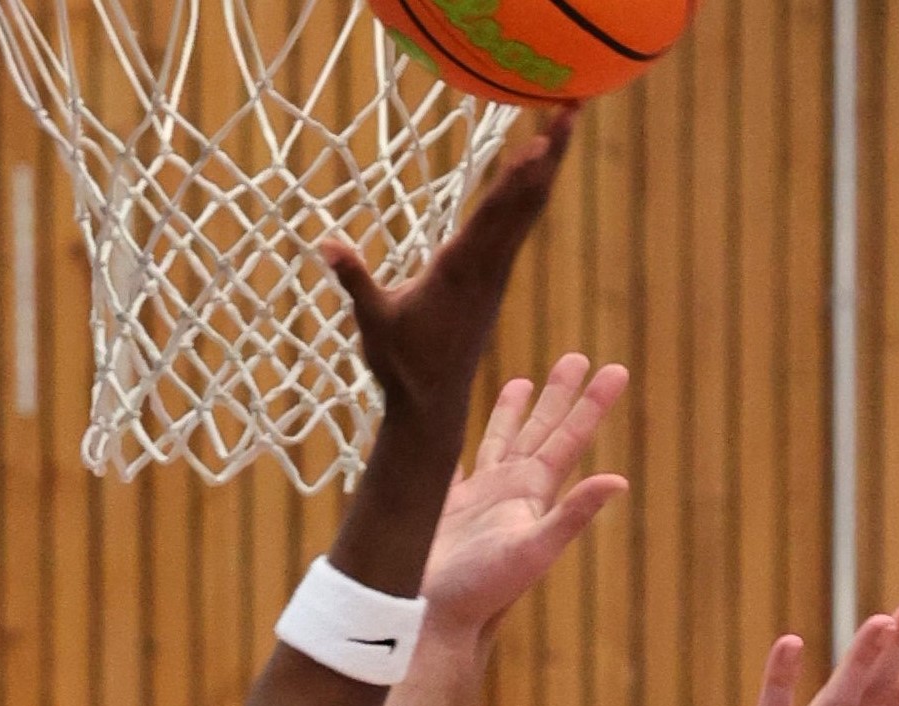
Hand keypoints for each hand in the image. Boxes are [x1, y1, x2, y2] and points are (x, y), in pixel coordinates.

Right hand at [322, 109, 576, 431]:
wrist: (432, 403)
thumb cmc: (401, 364)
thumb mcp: (373, 321)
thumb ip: (354, 279)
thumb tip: (325, 243)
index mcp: (458, 271)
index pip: (492, 216)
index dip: (515, 179)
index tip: (539, 143)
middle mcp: (486, 268)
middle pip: (525, 202)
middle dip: (550, 156)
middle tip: (573, 109)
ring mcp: (495, 274)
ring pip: (528, 211)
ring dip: (547, 168)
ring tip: (565, 126)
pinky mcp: (494, 280)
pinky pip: (519, 227)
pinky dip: (531, 194)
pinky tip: (539, 175)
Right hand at [419, 355, 629, 637]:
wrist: (435, 619)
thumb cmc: (483, 591)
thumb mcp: (533, 551)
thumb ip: (573, 515)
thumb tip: (619, 480)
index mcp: (532, 492)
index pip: (569, 438)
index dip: (592, 404)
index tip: (614, 369)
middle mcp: (509, 489)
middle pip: (540, 430)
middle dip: (558, 394)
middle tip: (576, 357)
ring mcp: (476, 497)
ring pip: (497, 440)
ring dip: (511, 412)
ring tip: (523, 381)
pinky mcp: (441, 506)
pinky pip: (449, 461)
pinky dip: (452, 440)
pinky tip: (454, 427)